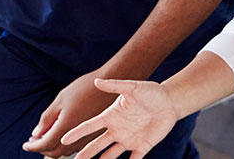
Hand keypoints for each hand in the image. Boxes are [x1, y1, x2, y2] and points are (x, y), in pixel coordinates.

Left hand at [22, 71, 116, 156]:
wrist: (109, 86)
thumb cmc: (83, 88)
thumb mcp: (60, 100)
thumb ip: (47, 119)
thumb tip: (36, 134)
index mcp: (66, 127)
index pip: (44, 144)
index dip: (33, 146)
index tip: (25, 145)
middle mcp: (77, 137)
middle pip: (54, 152)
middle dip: (42, 149)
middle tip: (34, 141)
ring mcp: (87, 138)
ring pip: (65, 152)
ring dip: (53, 148)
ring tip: (46, 137)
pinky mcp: (94, 136)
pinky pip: (75, 147)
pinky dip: (64, 145)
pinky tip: (62, 134)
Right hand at [61, 79, 178, 158]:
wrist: (170, 102)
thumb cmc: (151, 92)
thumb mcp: (133, 87)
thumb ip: (115, 86)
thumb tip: (96, 81)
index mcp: (111, 116)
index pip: (90, 126)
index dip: (77, 132)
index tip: (64, 139)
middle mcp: (116, 130)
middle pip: (96, 144)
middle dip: (85, 154)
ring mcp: (128, 139)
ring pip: (110, 155)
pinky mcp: (141, 147)